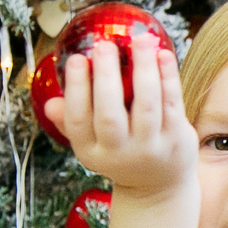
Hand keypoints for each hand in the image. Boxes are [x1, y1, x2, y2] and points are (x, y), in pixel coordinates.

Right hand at [46, 33, 192, 197]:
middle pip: (109, 114)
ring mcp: (150, 148)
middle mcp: (120, 153)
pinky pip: (172, 103)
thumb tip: (50, 103)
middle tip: (104, 45)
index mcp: (91, 152)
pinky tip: (163, 54)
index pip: (78, 120)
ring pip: (146, 105)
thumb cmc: (120, 153)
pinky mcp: (176, 139)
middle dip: (106, 77)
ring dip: (143, 69)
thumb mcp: (92, 144)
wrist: (158, 187)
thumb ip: (71, 122)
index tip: (78, 58)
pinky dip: (168, 77)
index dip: (76, 89)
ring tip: (140, 40)